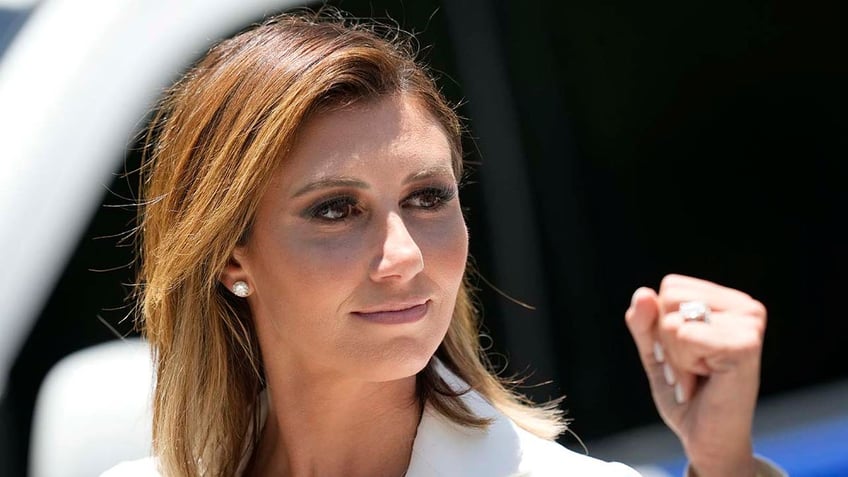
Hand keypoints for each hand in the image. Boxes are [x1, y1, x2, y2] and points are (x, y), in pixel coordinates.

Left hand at [625, 274, 766, 476]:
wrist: (706, 441)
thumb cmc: (685, 395)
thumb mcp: (655, 350)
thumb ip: (644, 321)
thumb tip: (643, 293)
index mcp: (730, 302)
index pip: (671, 286)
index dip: (663, 325)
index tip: (685, 355)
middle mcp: (746, 307)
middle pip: (669, 296)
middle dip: (667, 339)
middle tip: (691, 370)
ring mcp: (749, 324)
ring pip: (672, 319)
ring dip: (675, 356)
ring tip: (698, 376)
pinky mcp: (745, 345)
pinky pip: (682, 336)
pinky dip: (682, 365)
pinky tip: (704, 381)